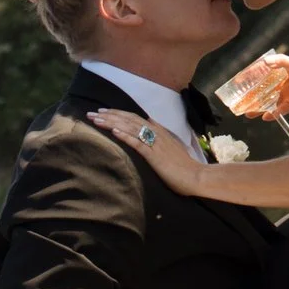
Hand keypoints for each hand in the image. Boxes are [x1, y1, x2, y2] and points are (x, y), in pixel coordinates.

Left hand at [88, 106, 212, 193]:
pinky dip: (125, 135)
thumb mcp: (170, 148)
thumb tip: (149, 127)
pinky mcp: (155, 155)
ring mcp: (155, 143)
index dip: (117, 113)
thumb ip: (159, 139)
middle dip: (109, 115)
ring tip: (96, 120)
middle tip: (92, 113)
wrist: (196, 176)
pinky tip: (113, 131)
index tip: (103, 112)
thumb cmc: (183, 166)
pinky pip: (138, 142)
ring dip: (112, 122)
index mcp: (159, 131)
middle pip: (129, 119)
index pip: (134, 118)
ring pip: (130, 128)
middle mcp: (156, 133)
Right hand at [221, 52, 288, 118]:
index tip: (238, 83)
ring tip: (248, 113)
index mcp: (283, 69)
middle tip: (239, 102)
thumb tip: (265, 62)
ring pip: (269, 101)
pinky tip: (265, 116)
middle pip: (264, 89)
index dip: (250, 78)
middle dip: (251, 95)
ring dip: (259, 107)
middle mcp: (284, 81)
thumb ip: (282, 62)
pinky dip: (273, 113)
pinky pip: (281, 110)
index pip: (262, 73)